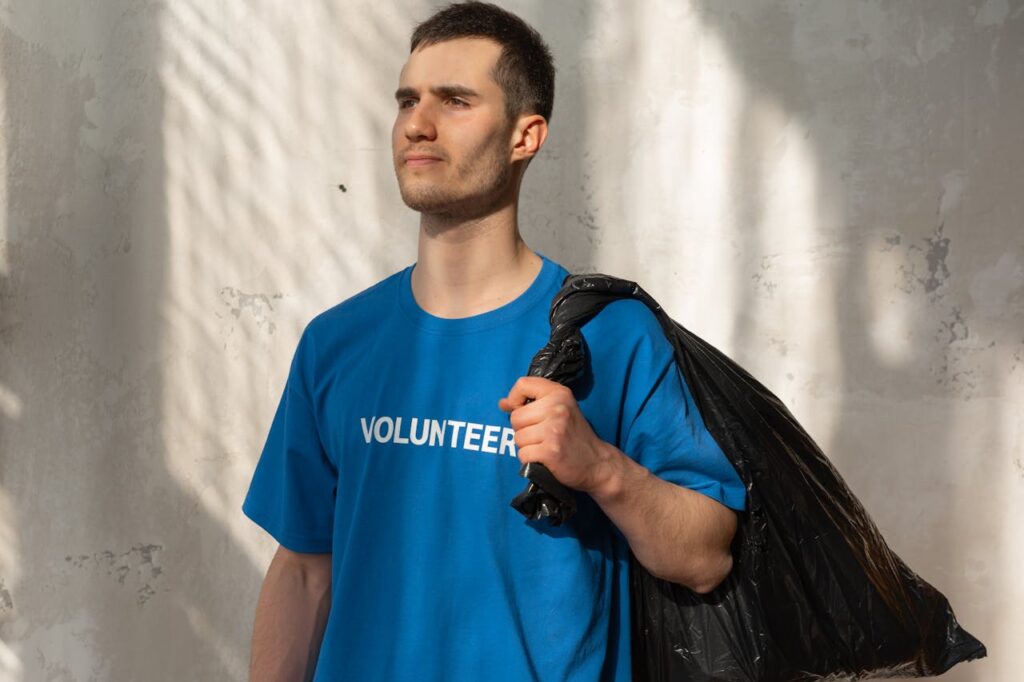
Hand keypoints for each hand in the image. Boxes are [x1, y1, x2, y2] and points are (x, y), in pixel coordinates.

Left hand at [498, 376, 619, 494]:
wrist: (597, 462)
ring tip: (544, 446)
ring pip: (518, 437)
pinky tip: (544, 457)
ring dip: (526, 446)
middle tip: (540, 435)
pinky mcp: (551, 451)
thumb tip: (502, 403)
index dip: (514, 399)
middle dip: (522, 429)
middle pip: (516, 417)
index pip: (522, 384)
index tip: (520, 409)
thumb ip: (531, 403)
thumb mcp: (560, 409)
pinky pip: (523, 454)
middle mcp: (557, 408)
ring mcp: (554, 430)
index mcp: (559, 393)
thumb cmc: (575, 435)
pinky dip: (529, 459)